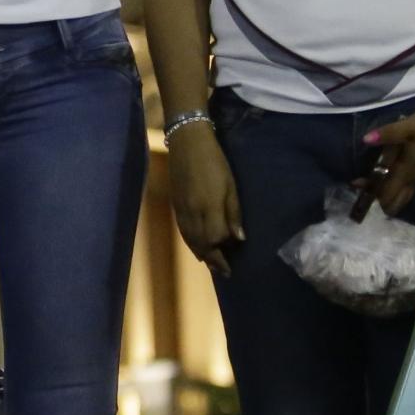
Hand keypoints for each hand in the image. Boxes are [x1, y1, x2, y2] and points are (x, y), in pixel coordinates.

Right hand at [168, 127, 244, 275]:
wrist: (186, 143)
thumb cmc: (215, 161)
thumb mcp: (230, 185)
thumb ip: (233, 213)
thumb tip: (239, 238)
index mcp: (209, 207)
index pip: (216, 240)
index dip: (223, 254)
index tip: (232, 266)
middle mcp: (193, 213)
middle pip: (201, 243)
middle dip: (212, 259)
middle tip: (223, 271)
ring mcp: (182, 210)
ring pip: (190, 239)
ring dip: (200, 253)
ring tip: (210, 263)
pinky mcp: (175, 205)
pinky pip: (183, 231)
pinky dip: (190, 242)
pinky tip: (196, 245)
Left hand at [352, 110, 414, 222]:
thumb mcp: (406, 127)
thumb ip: (387, 134)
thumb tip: (366, 139)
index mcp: (406, 172)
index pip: (387, 196)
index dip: (371, 195)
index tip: (355, 185)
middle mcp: (411, 179)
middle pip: (395, 203)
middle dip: (378, 201)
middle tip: (361, 189)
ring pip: (401, 198)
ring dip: (386, 197)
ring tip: (369, 185)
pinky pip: (405, 190)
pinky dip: (393, 190)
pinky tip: (383, 178)